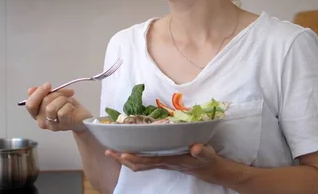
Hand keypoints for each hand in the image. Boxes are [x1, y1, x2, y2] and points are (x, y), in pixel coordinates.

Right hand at [25, 83, 92, 132]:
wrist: (82, 119)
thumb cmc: (67, 107)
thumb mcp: (55, 97)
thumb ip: (43, 94)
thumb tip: (31, 89)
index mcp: (37, 113)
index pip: (30, 104)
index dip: (38, 93)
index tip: (48, 85)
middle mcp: (42, 121)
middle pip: (44, 101)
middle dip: (56, 93)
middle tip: (66, 93)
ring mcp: (52, 125)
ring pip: (51, 108)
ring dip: (62, 100)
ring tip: (68, 101)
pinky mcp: (62, 125)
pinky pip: (62, 113)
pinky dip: (69, 105)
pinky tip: (72, 107)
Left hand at [105, 143, 222, 182]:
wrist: (208, 168)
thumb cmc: (206, 159)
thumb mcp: (207, 154)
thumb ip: (201, 151)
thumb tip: (195, 148)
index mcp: (170, 161)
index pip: (149, 161)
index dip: (136, 158)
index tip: (123, 153)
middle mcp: (163, 163)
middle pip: (138, 165)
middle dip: (123, 159)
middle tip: (108, 151)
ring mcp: (161, 163)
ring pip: (139, 164)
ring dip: (125, 159)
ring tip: (112, 152)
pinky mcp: (162, 160)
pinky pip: (143, 161)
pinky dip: (133, 157)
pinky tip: (127, 151)